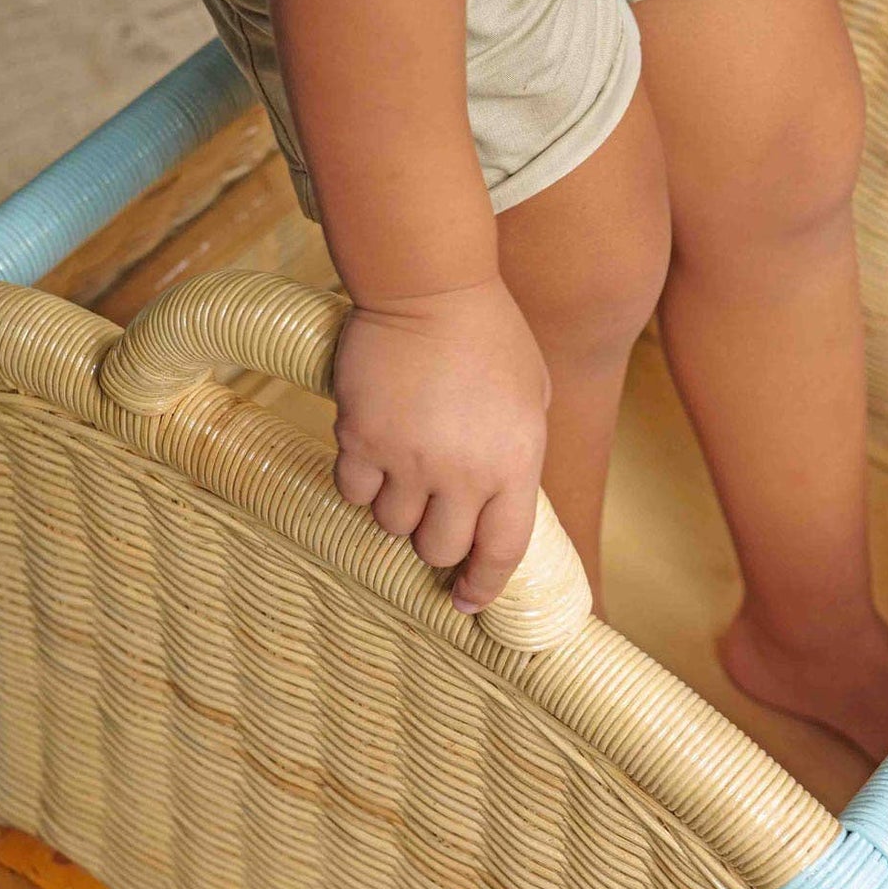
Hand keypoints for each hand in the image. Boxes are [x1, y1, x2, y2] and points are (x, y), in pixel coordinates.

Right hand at [331, 276, 551, 613]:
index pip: (502, 552)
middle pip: (439, 549)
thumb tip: (504, 503)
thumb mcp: (534, 397)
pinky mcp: (361, 438)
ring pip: (391, 525)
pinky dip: (362, 482)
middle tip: (432, 513)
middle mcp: (463, 472)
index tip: (469, 602)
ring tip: (404, 468)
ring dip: (397, 509)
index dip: (484, 586)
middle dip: (436, 541)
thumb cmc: (490, 335)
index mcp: (515, 464)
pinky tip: (373, 450)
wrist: (429, 286)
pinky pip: (354, 491)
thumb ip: (521, 456)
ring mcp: (408, 458)